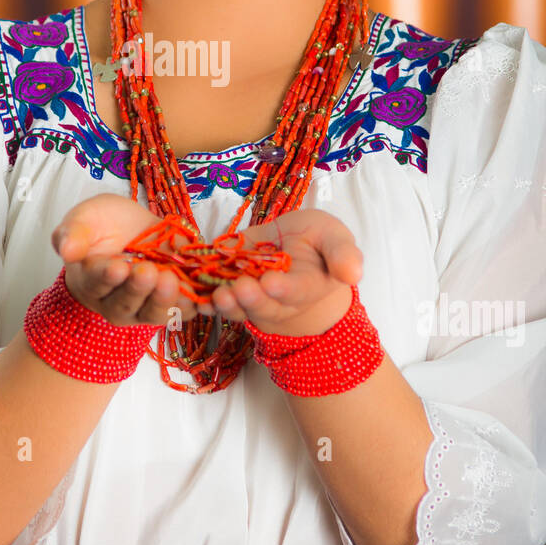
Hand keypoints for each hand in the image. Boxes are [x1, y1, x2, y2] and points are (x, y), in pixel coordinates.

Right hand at [51, 194, 209, 330]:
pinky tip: (200, 294)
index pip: (96, 282)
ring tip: (171, 280)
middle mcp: (116, 301)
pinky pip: (183, 310)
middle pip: (125, 303)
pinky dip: (193, 304)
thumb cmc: (103, 225)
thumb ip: (74, 232)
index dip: (106, 276)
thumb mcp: (86, 218)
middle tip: (148, 272)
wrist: (132, 231)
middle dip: (138, 289)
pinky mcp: (172, 304)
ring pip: (153, 312)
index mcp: (91, 280)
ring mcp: (145, 307)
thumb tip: (65, 249)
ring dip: (164, 299)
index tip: (117, 266)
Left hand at [202, 209, 362, 337]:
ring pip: (237, 306)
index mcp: (307, 287)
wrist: (294, 249)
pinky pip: (213, 298)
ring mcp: (252, 297)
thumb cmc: (318, 242)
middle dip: (250, 298)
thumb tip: (354, 273)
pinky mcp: (228, 289)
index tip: (272, 283)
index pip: (297, 290)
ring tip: (215, 294)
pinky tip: (192, 296)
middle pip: (263, 303)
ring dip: (224, 302)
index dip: (283, 289)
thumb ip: (343, 254)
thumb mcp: (335, 238)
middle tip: (238, 288)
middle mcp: (278, 300)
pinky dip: (202, 299)